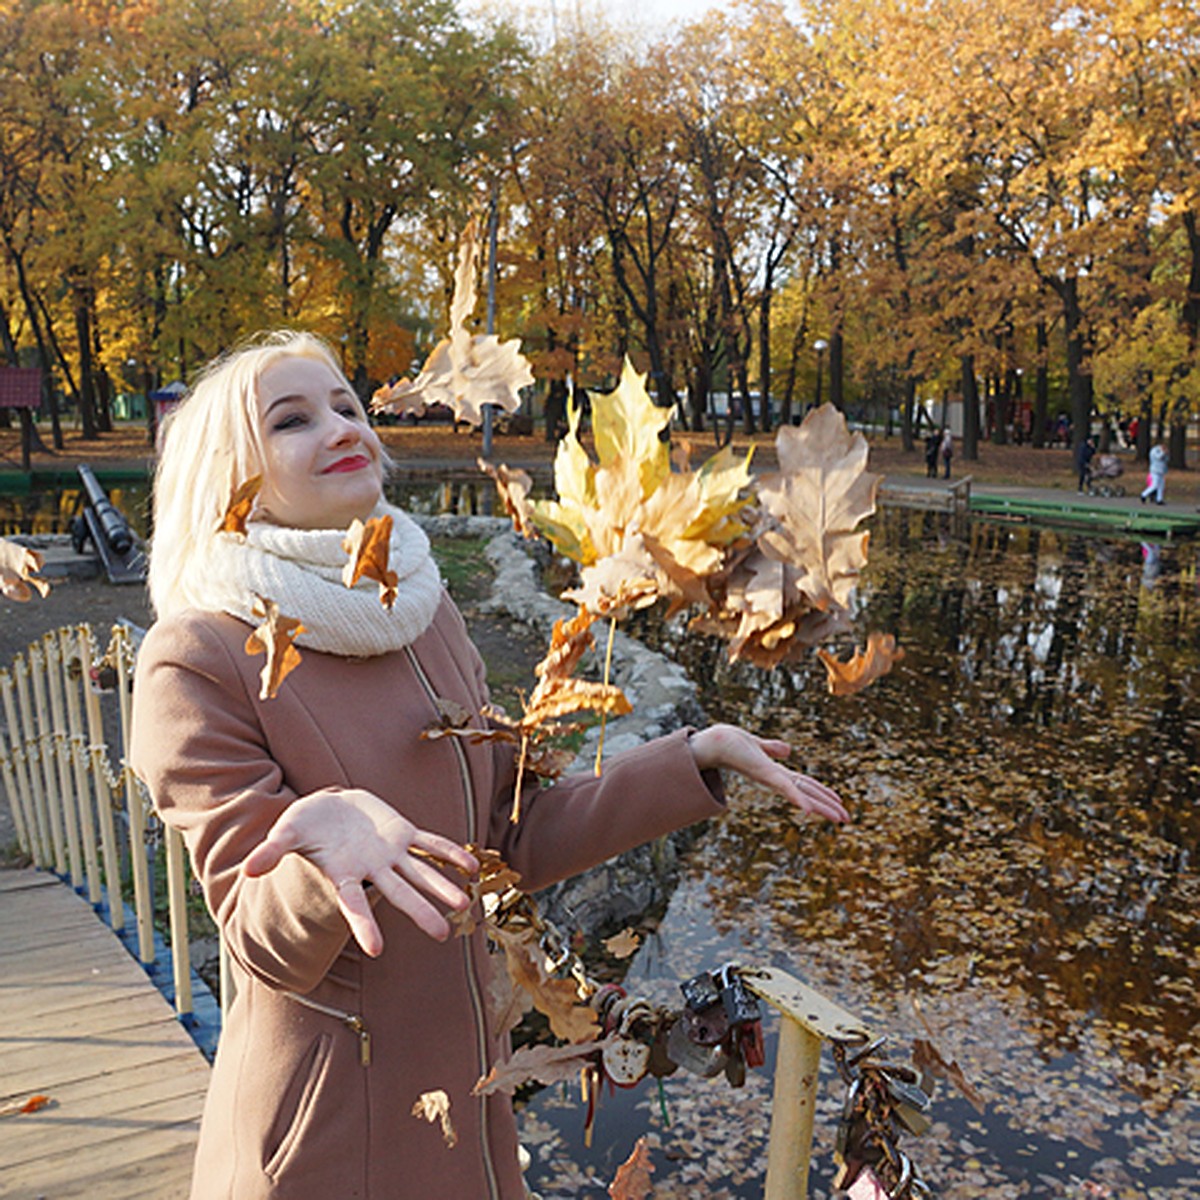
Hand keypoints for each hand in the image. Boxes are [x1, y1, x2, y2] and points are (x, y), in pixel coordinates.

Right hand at [241, 787, 478, 954]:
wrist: (329, 807)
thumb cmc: (305, 825)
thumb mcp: (286, 833)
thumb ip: (271, 853)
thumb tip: (247, 870)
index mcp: (343, 874)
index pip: (354, 905)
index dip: (364, 925)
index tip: (376, 951)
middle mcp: (371, 869)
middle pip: (398, 894)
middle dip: (420, 912)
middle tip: (441, 935)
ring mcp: (390, 852)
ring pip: (421, 872)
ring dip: (442, 886)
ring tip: (465, 905)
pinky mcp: (402, 831)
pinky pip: (430, 842)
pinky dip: (449, 851)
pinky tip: (472, 864)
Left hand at [688, 723, 848, 823]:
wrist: (715, 741)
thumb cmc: (732, 742)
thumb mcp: (757, 745)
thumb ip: (773, 748)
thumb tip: (788, 750)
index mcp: (776, 772)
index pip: (804, 784)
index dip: (822, 792)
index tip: (838, 802)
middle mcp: (775, 778)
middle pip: (808, 792)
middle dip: (827, 806)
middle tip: (847, 820)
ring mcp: (770, 777)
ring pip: (802, 794)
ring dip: (821, 807)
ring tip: (839, 818)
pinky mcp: (764, 773)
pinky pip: (785, 787)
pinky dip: (797, 799)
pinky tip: (809, 811)